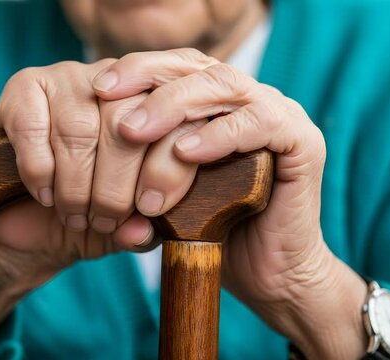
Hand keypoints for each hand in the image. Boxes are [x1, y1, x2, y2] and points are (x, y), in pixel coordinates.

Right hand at [0, 59, 201, 357]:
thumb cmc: (86, 215)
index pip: (174, 121)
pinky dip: (39, 171)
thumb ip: (141, 230)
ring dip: (74, 185)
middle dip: (114, 184)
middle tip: (104, 220)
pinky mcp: (24, 86)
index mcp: (157, 105)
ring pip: (77, 128)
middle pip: (123, 123)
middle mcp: (118, 80)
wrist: (27, 219)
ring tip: (74, 216)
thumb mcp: (123, 229)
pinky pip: (33, 128)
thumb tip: (144, 230)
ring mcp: (68, 77)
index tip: (150, 209)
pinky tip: (44, 195)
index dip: (165, 168)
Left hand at [92, 48, 367, 358]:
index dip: (137, 71)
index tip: (97, 90)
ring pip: (225, 87)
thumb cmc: (210, 233)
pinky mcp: (302, 141)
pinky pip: (261, 122)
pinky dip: (220, 134)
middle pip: (196, 69)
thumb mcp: (161, 195)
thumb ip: (135, 171)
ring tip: (135, 131)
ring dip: (175, 106)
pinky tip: (188, 151)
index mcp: (217, 104)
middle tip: (109, 105)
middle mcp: (248, 100)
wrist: (266, 275)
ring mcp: (278, 116)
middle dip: (148, 83)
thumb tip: (87, 160)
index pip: (175, 68)